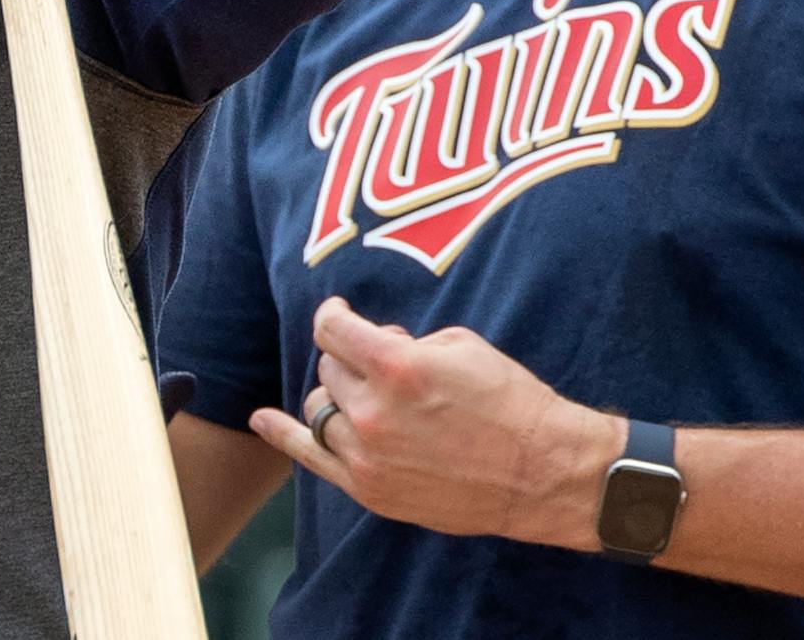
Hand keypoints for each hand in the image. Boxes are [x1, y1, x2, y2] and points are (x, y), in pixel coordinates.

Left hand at [249, 297, 621, 549]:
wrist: (541, 471)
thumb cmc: (509, 400)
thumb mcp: (459, 345)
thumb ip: (402, 341)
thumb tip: (371, 344)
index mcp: (396, 367)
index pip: (332, 328)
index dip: (334, 314)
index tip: (339, 312)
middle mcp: (373, 412)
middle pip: (329, 368)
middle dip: (352, 359)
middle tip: (387, 366)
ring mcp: (368, 456)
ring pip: (321, 408)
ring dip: (341, 394)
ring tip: (370, 395)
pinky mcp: (371, 490)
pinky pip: (311, 457)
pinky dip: (283, 435)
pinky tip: (261, 420)